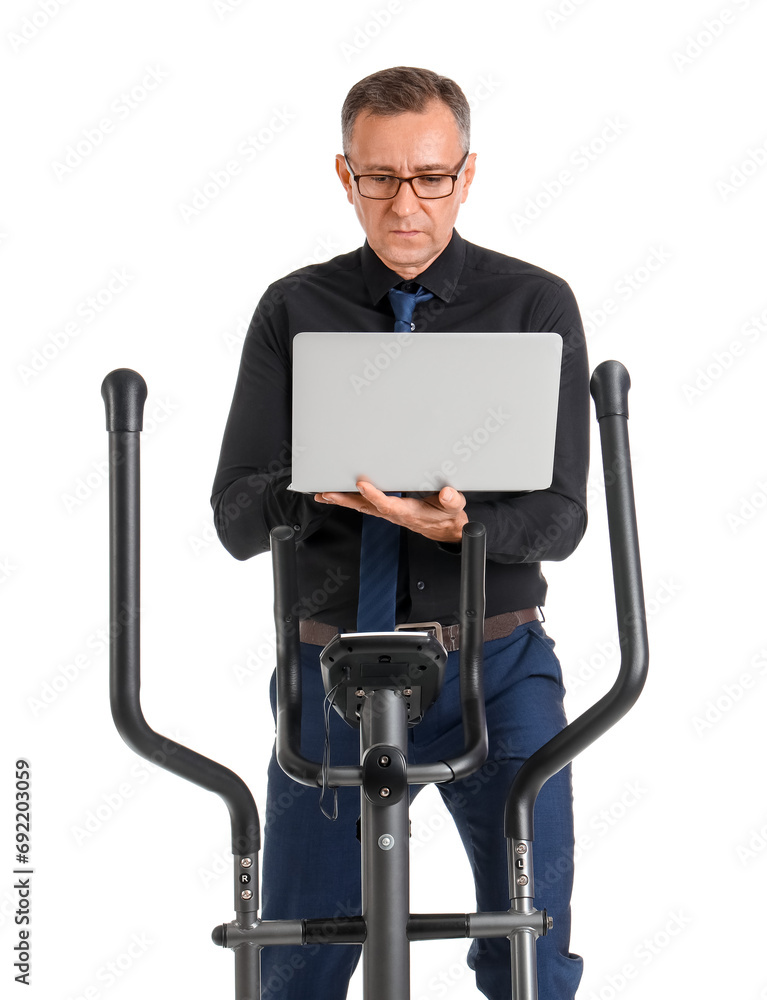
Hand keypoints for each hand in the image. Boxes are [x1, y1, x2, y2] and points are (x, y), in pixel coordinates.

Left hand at [315, 481, 468, 543]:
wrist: (446, 529)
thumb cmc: (447, 516)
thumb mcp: (455, 508)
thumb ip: (451, 500)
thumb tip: (446, 493)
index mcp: (409, 512)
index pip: (388, 505)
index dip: (374, 496)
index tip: (362, 484)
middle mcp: (395, 514)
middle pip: (366, 507)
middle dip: (345, 500)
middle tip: (327, 493)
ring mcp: (388, 514)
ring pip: (361, 507)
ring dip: (342, 500)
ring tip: (323, 493)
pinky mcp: (386, 511)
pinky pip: (364, 506)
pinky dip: (348, 500)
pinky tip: (336, 496)